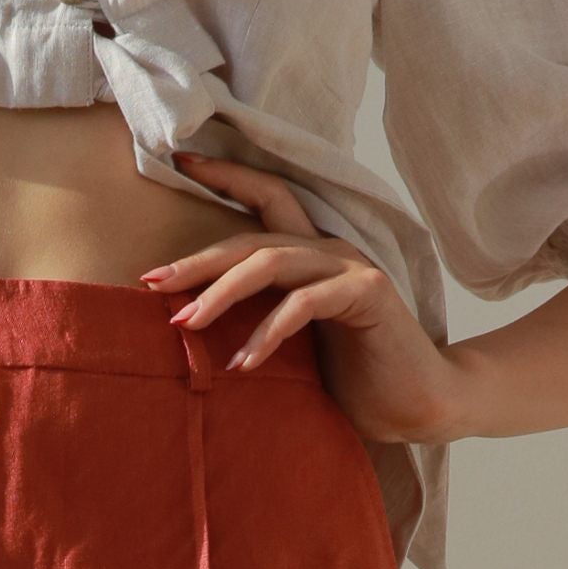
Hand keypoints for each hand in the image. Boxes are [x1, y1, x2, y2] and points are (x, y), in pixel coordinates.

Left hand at [139, 154, 466, 445]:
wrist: (416, 406)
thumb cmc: (352, 379)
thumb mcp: (292, 347)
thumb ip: (256, 323)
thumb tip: (185, 323)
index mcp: (311, 253)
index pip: (266, 198)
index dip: (226, 176)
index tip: (178, 162)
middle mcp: (330, 249)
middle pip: (252, 236)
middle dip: (196, 260)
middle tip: (151, 282)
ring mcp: (352, 266)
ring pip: (271, 262)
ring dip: (221, 293)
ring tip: (184, 324)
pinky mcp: (369, 293)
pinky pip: (303, 303)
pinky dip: (267, 333)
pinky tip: (242, 364)